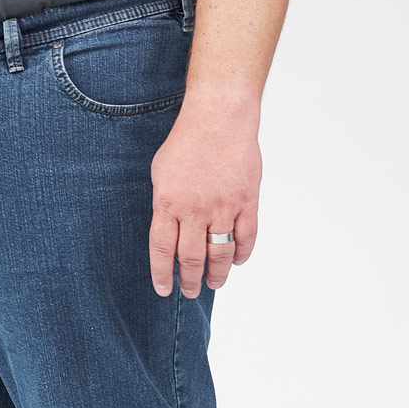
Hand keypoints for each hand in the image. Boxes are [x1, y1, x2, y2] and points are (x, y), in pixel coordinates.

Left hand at [149, 94, 262, 297]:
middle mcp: (195, 210)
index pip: (163, 251)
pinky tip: (237, 261)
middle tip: (191, 291)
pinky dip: (242, 254)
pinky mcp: (247, 201)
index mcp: (168, 204)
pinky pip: (246, 238)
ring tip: (214, 283)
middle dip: (191, 281)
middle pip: (192, 259)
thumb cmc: (187, 142)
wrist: (220, 116)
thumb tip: (169, 237)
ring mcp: (223, 207)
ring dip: (217, 275)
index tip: (165, 290)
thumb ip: (164, 207)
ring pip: (221, 255)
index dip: (163, 276)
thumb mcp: (161, 174)